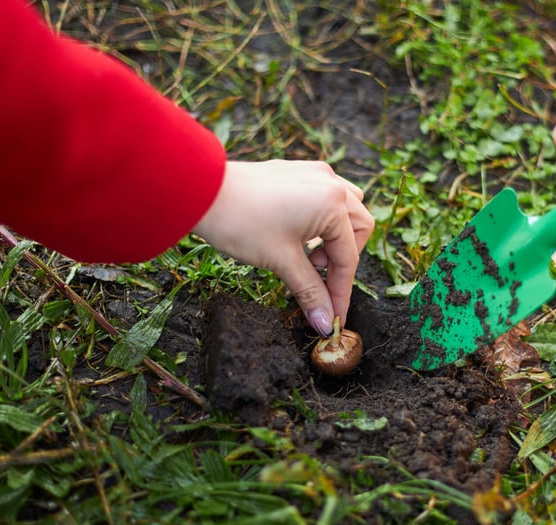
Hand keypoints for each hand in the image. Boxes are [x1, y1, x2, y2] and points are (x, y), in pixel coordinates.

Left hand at [193, 160, 374, 335]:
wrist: (198, 191)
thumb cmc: (240, 222)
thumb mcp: (280, 262)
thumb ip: (310, 292)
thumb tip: (325, 322)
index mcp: (332, 203)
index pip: (348, 257)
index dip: (340, 291)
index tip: (333, 317)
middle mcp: (330, 183)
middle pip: (357, 228)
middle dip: (341, 259)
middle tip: (318, 278)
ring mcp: (313, 173)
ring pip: (345, 207)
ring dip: (336, 236)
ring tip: (308, 254)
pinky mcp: (296, 172)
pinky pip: (325, 195)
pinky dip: (322, 219)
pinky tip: (298, 235)